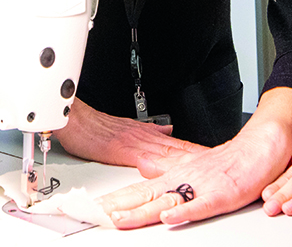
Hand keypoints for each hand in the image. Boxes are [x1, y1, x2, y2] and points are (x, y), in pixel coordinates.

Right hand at [53, 97, 204, 166]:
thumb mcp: (127, 126)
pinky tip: (167, 173)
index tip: (214, 157)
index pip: (177, 144)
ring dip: (184, 161)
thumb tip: (168, 131)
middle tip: (217, 163)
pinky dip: (157, 166)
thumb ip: (149, 130)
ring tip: (203, 168)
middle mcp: (144, 137)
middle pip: (177, 149)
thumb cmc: (94, 127)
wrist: (74, 119)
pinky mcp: (121, 150)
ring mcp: (134, 142)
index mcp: (146, 133)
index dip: (196, 151)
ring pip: (166, 153)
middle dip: (197, 157)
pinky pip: (143, 159)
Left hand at [94, 87, 291, 228]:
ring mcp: (200, 186)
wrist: (259, 147)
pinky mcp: (220, 193)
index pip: (136, 190)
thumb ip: (169, 180)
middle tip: (93, 217)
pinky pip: (200, 204)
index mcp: (173, 175)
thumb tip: (147, 183)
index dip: (113, 200)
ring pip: (165, 200)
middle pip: (143, 196)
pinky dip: (184, 211)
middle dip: (118, 207)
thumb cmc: (230, 163)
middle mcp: (182, 180)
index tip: (91, 210)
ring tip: (119, 219)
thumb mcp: (192, 171)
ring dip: (141, 211)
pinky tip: (169, 216)